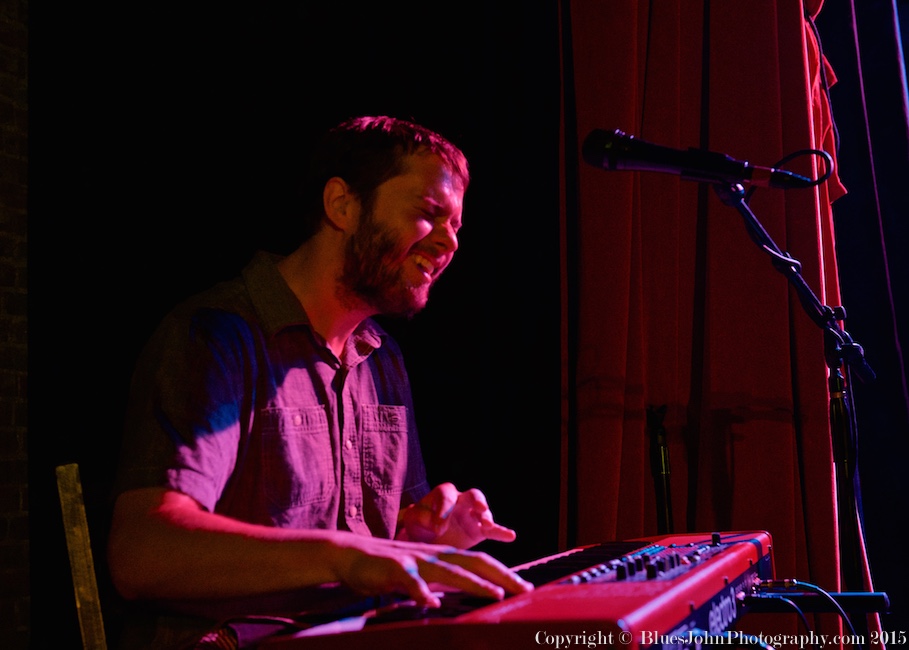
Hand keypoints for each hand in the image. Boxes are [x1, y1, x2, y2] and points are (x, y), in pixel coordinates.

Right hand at [335, 535, 532, 607]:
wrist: (350, 554)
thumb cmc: (387, 570)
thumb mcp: (420, 577)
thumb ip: (441, 583)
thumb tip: (463, 598)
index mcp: (442, 557)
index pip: (480, 562)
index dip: (503, 573)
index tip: (526, 588)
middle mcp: (434, 556)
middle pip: (474, 562)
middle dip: (502, 575)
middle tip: (525, 589)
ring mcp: (415, 560)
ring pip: (449, 571)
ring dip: (474, 583)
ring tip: (495, 594)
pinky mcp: (394, 569)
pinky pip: (410, 581)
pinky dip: (421, 592)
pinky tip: (431, 603)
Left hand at [397, 483, 517, 548]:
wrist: (425, 539)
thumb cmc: (418, 525)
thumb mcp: (413, 519)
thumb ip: (420, 518)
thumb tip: (436, 525)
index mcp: (443, 495)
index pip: (446, 497)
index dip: (443, 511)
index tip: (438, 529)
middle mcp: (462, 501)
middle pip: (473, 495)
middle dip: (476, 501)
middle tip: (479, 509)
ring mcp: (473, 516)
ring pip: (484, 512)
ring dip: (487, 517)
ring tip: (487, 525)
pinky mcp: (480, 531)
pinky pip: (493, 531)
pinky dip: (501, 533)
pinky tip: (511, 536)